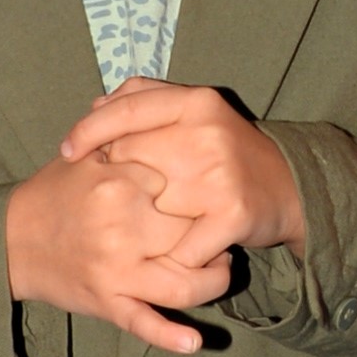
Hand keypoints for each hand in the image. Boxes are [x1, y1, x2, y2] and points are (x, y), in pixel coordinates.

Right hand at [6, 144, 235, 356]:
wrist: (10, 240)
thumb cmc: (55, 193)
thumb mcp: (86, 156)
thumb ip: (127, 139)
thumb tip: (172, 122)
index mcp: (118, 184)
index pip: (183, 186)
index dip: (199, 189)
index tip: (205, 189)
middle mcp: (121, 229)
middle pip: (191, 234)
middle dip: (212, 234)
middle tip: (224, 231)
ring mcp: (115, 271)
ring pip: (183, 284)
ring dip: (212, 281)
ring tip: (221, 270)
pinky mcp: (106, 303)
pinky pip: (144, 323)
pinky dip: (170, 336)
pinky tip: (194, 342)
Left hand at [55, 78, 308, 266]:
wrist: (290, 187)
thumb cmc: (227, 152)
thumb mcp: (195, 113)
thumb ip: (146, 99)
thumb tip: (95, 106)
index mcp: (195, 102)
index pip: (126, 109)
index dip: (88, 130)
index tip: (66, 152)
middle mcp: (207, 132)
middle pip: (128, 156)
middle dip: (116, 179)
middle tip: (116, 197)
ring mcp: (219, 174)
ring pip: (148, 206)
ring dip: (138, 223)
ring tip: (138, 229)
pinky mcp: (231, 214)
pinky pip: (178, 247)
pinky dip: (170, 257)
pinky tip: (170, 257)